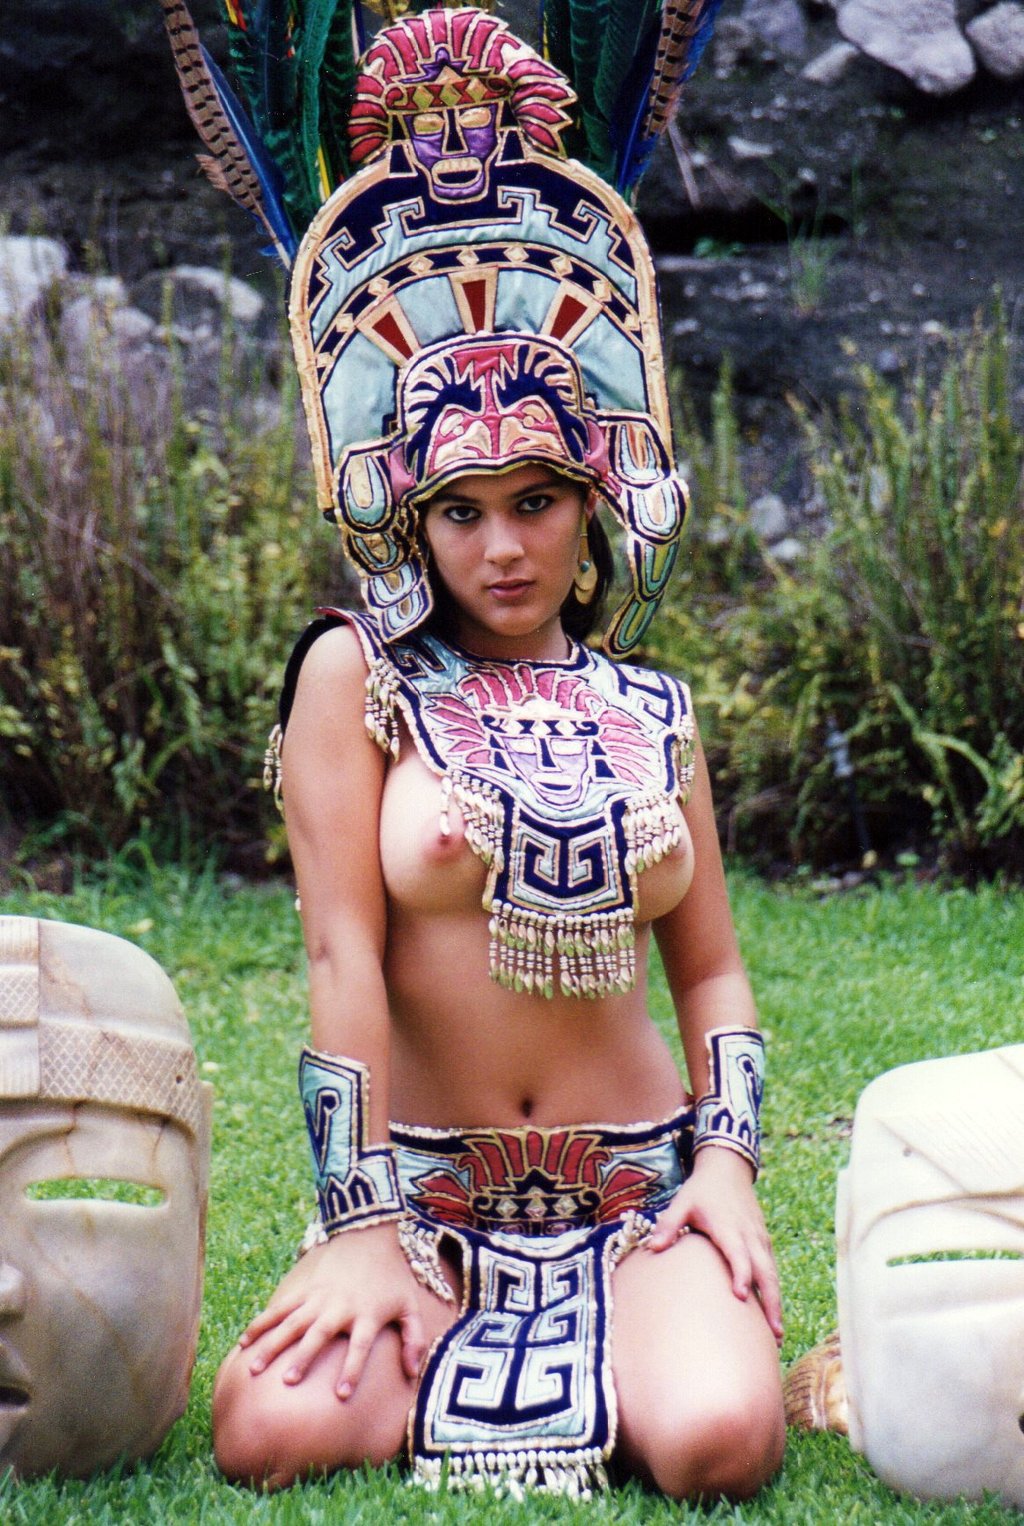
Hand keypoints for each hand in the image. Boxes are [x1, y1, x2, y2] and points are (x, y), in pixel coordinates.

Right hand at [237, 1223, 427, 1397]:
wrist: (369, 1238)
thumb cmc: (391, 1280)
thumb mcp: (410, 1306)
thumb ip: (415, 1339)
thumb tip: (413, 1373)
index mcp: (367, 1314)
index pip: (360, 1347)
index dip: (352, 1369)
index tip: (341, 1395)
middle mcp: (340, 1307)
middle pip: (320, 1334)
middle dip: (304, 1357)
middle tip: (288, 1381)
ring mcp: (319, 1297)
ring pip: (292, 1322)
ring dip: (273, 1344)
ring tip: (255, 1368)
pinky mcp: (304, 1289)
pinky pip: (280, 1308)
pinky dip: (262, 1323)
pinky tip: (244, 1342)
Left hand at [646, 1146, 783, 1344]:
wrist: (727, 1171)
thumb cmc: (701, 1190)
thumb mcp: (681, 1202)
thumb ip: (668, 1224)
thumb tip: (654, 1248)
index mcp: (728, 1227)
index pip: (738, 1253)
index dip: (741, 1273)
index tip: (741, 1296)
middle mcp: (749, 1236)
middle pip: (765, 1271)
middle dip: (771, 1302)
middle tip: (774, 1335)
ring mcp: (759, 1239)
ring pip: (772, 1274)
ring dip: (777, 1302)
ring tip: (777, 1335)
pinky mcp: (763, 1242)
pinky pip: (772, 1269)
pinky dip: (775, 1291)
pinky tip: (773, 1313)